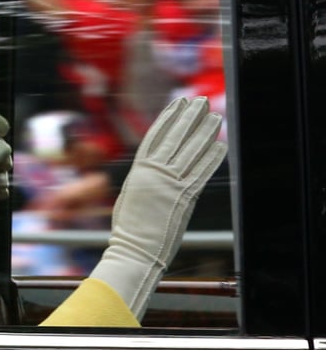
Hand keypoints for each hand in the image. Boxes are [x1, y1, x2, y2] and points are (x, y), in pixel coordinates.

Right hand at [89, 97, 226, 318]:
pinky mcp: (184, 197)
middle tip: (199, 101)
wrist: (135, 248)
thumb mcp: (130, 195)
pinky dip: (212, 158)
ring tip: (214, 117)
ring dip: (205, 132)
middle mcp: (155, 172)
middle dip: (188, 117)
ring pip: (191, 151)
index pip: (155, 136)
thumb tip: (150, 168)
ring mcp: (170, 183)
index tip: (177, 104)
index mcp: (139, 170)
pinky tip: (221, 145)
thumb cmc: (129, 227)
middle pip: (175, 137)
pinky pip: (202, 173)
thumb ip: (143, 179)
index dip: (168, 118)